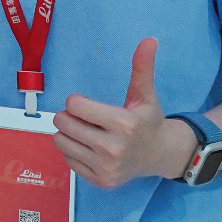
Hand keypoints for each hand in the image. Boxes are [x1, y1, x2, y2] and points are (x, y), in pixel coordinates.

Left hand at [56, 39, 191, 188]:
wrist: (161, 155)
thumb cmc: (148, 121)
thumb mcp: (144, 94)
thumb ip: (142, 68)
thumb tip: (149, 40)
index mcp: (124, 124)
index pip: (73, 105)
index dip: (78, 102)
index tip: (91, 106)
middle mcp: (114, 148)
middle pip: (63, 122)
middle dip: (70, 116)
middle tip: (87, 119)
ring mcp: (106, 167)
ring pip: (60, 141)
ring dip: (69, 134)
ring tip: (88, 133)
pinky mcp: (101, 181)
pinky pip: (67, 160)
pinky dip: (74, 152)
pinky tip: (92, 149)